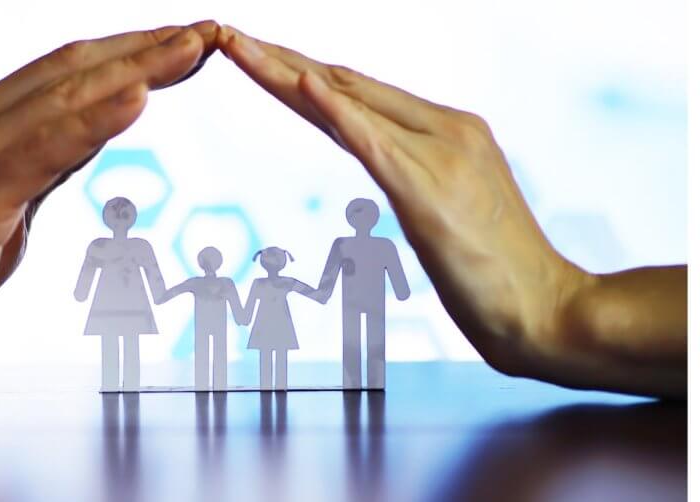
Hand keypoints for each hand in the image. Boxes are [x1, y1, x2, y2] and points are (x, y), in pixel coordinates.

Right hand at [0, 22, 218, 359]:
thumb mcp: (2, 197)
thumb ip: (44, 161)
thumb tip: (91, 133)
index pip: (68, 71)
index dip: (129, 51)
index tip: (183, 43)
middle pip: (77, 70)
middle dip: (148, 48)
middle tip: (208, 31)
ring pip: (68, 97)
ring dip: (138, 68)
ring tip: (193, 47)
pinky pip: (47, 149)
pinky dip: (97, 121)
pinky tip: (141, 97)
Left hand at [217, 26, 584, 376]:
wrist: (546, 310)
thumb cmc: (497, 272)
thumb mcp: (447, 210)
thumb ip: (415, 177)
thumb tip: (381, 164)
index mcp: (446, 131)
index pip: (357, 94)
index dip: (301, 74)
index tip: (258, 57)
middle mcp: (442, 130)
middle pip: (344, 86)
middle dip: (279, 60)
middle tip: (227, 37)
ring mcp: (437, 156)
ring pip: (347, 102)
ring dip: (284, 71)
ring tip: (237, 46)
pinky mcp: (429, 191)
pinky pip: (373, 141)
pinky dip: (335, 111)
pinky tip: (302, 82)